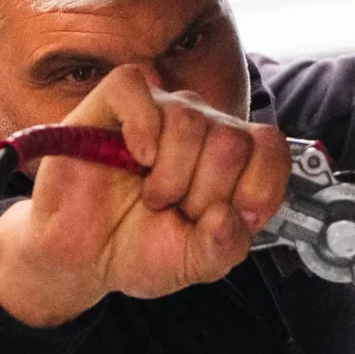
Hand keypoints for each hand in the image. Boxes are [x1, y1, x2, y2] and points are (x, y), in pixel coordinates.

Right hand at [0, 64, 288, 325]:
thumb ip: (224, 248)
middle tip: (176, 212)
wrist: (83, 258)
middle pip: (230, 141)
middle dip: (204, 194)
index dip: (256, 187)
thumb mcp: (195, 263)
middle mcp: (202, 126)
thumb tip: (227, 216)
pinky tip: (136, 159)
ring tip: (151, 197)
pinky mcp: (113, 102)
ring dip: (169, 176)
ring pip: (188, 121)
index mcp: (233, 160)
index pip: (271, 148)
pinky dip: (141, 129)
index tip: (225, 218)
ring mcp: (159, 109)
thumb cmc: (139, 249)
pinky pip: (137, 89)